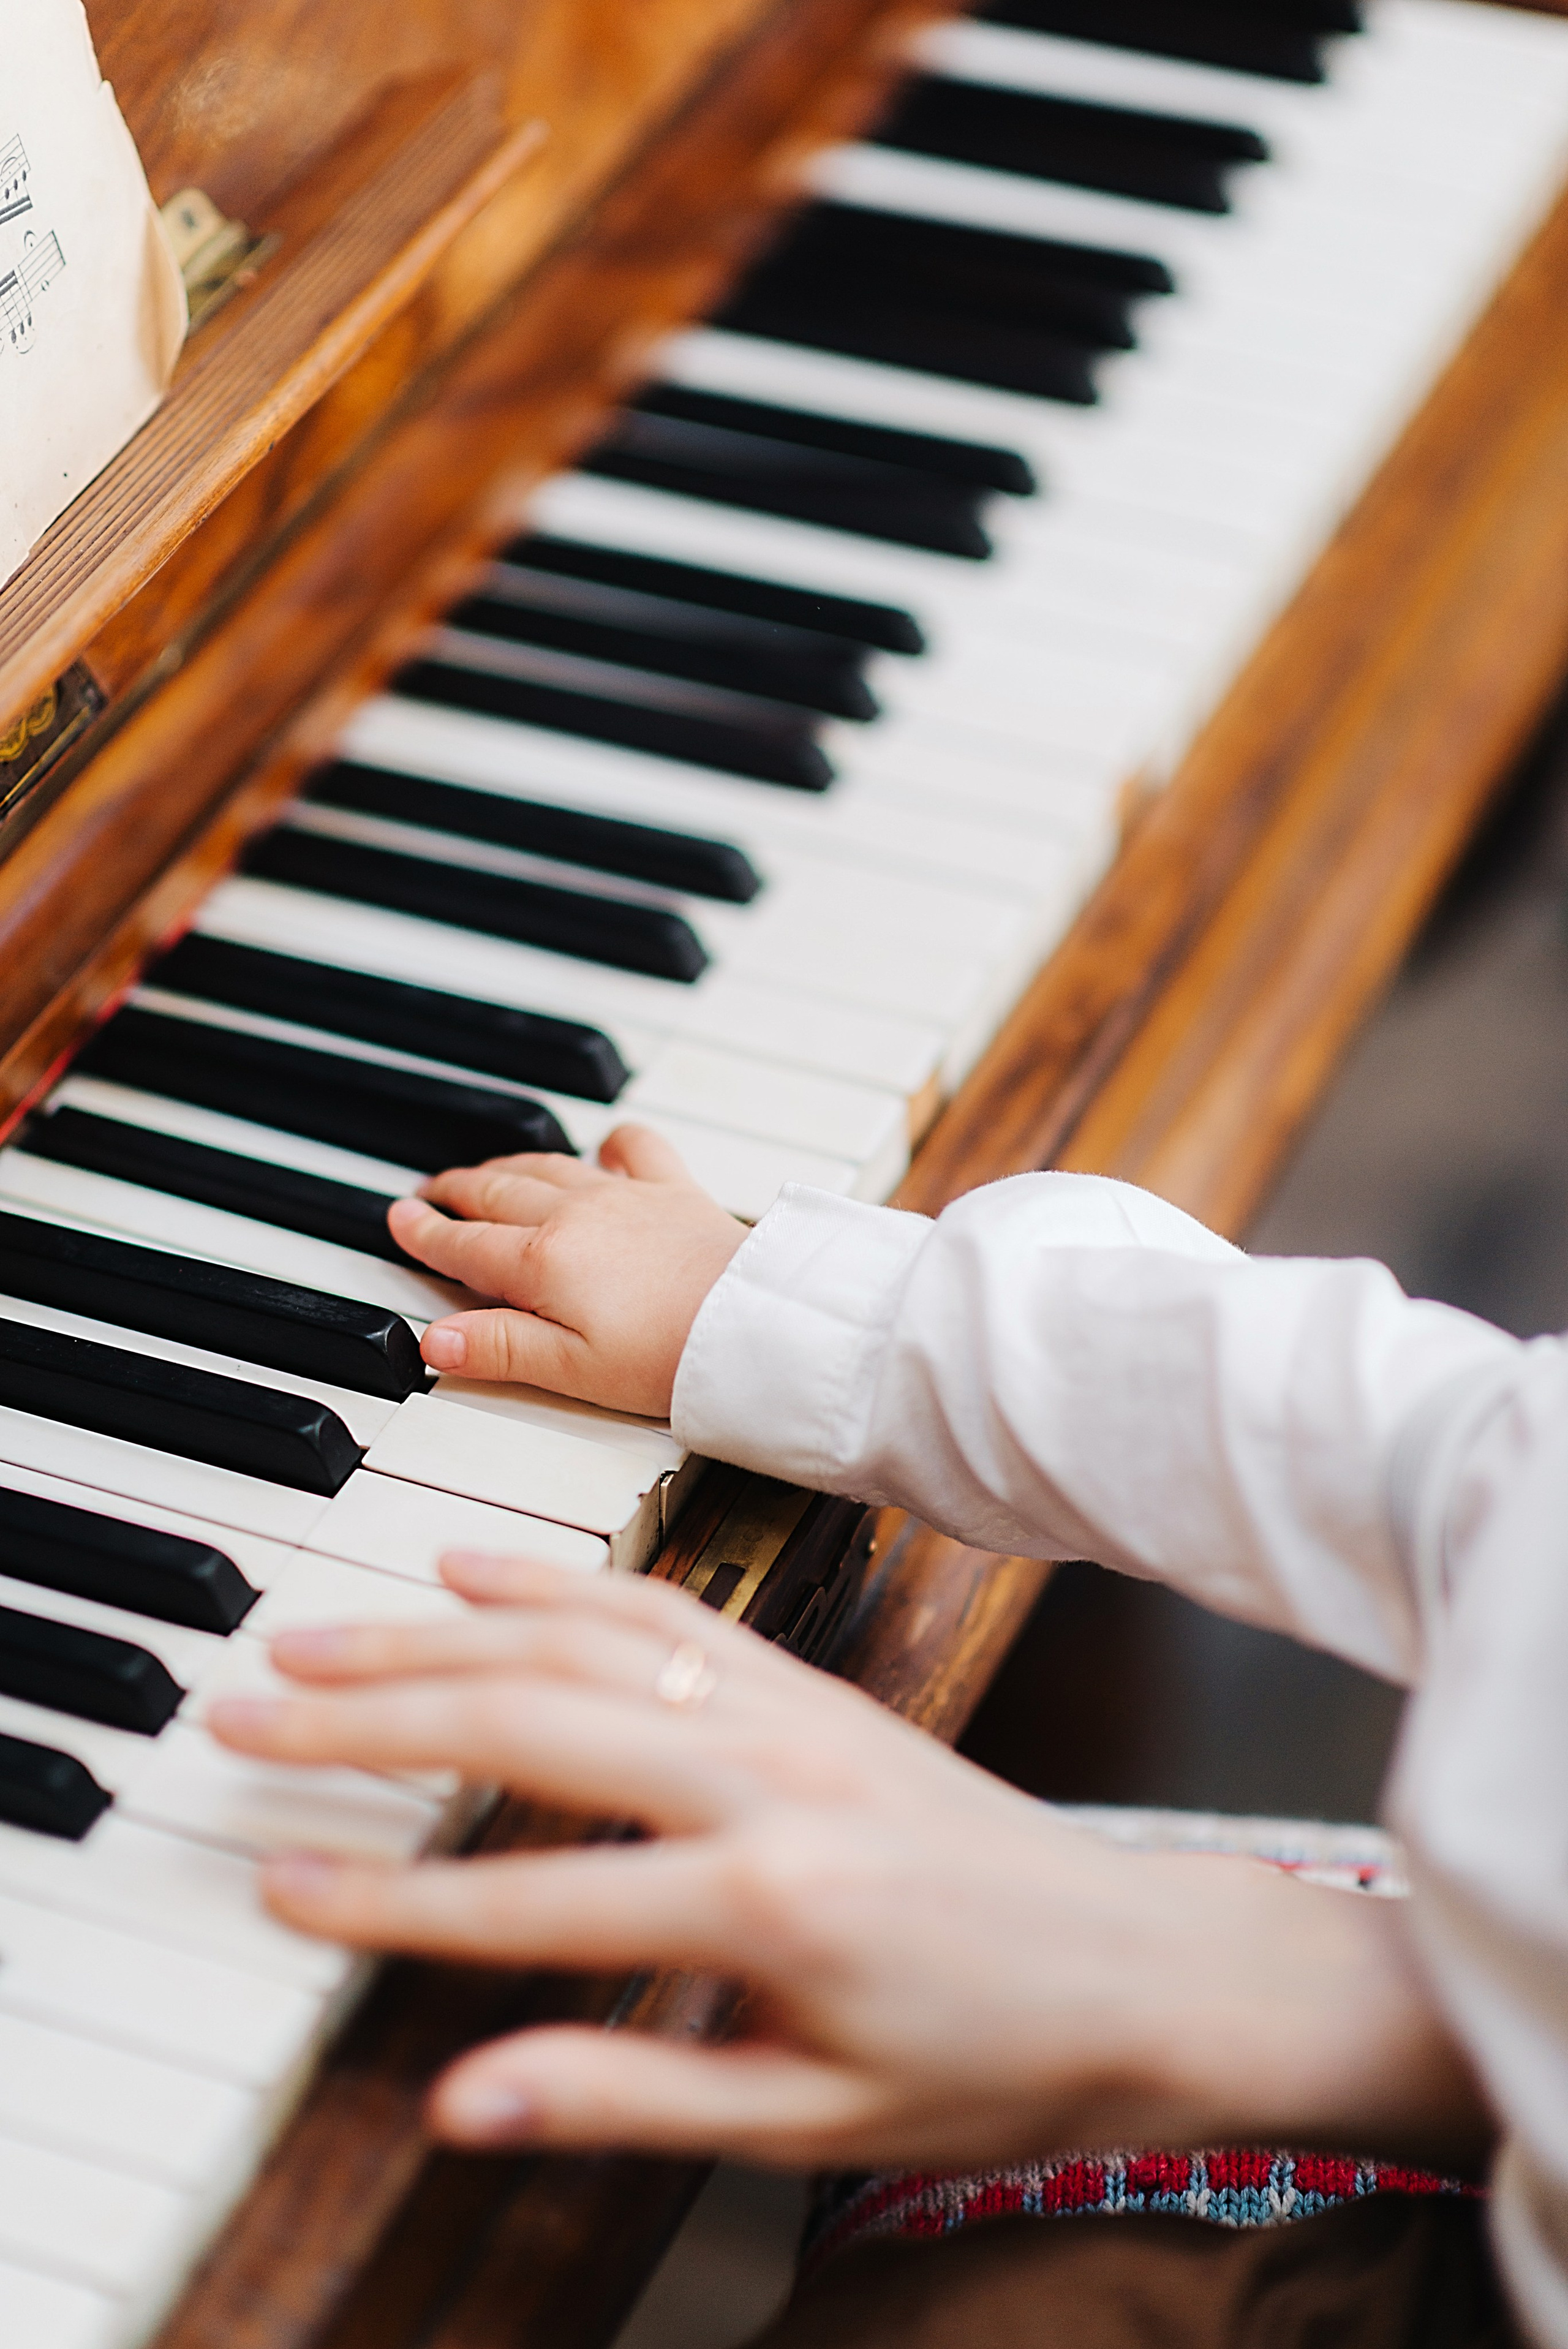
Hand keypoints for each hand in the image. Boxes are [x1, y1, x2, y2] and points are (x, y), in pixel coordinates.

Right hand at [208, 1556, 1490, 2172]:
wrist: (1144, 1968)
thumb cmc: (992, 2061)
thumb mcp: (808, 2125)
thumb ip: (628, 2097)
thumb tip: (465, 2099)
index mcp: (764, 1900)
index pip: (526, 1895)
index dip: (387, 1896)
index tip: (280, 1880)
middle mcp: (767, 1776)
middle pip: (528, 1722)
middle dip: (373, 1718)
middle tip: (252, 1710)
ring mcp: (789, 1714)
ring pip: (581, 1644)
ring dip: (439, 1634)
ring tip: (324, 1636)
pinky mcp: (809, 1687)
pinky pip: (665, 1610)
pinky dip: (561, 1582)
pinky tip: (477, 1573)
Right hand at [386, 1125, 745, 1416]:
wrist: (757, 1324)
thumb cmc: (670, 1358)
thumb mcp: (571, 1371)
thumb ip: (499, 1349)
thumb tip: (432, 1342)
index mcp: (543, 1263)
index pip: (466, 1246)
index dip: (427, 1234)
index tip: (399, 1220)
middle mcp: (577, 1217)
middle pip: (498, 1193)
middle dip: (456, 1190)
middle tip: (429, 1190)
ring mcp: (626, 1197)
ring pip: (549, 1166)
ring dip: (509, 1165)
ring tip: (487, 1169)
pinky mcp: (675, 1191)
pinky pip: (635, 1147)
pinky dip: (611, 1141)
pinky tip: (605, 1143)